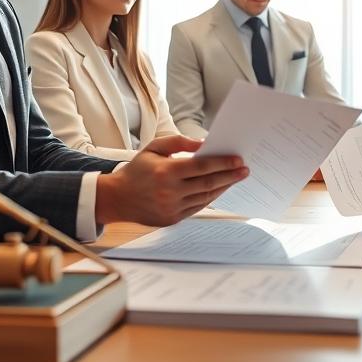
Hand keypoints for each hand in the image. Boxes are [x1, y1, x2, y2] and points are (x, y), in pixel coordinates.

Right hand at [96, 135, 247, 226]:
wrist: (117, 198)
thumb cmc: (137, 170)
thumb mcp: (154, 148)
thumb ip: (179, 142)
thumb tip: (203, 144)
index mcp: (166, 172)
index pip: (202, 167)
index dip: (222, 163)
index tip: (238, 160)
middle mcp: (170, 192)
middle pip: (208, 183)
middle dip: (230, 176)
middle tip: (244, 170)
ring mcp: (172, 208)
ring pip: (206, 197)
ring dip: (223, 188)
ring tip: (235, 178)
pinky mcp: (173, 219)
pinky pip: (198, 208)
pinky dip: (211, 198)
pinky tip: (219, 190)